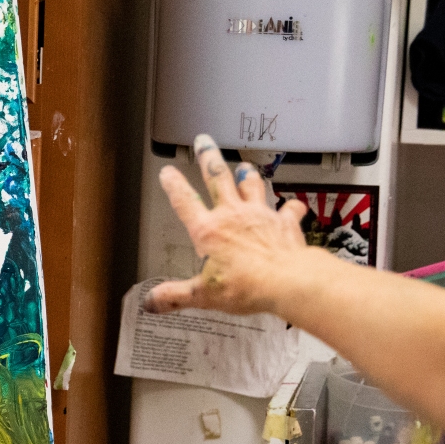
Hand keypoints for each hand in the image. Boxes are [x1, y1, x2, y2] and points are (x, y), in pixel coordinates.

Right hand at [146, 134, 313, 315]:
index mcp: (208, 231)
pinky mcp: (283, 222)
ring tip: (243, 166)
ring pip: (251, 185)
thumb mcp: (203, 295)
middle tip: (204, 142)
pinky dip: (290, 207)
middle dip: (208, 158)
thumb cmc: (245, 285)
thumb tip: (151, 301)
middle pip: (218, 178)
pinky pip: (288, 209)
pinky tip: (292, 206)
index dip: (174, 185)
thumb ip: (175, 295)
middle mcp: (232, 215)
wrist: (286, 281)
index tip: (167, 172)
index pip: (185, 202)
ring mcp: (259, 215)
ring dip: (246, 174)